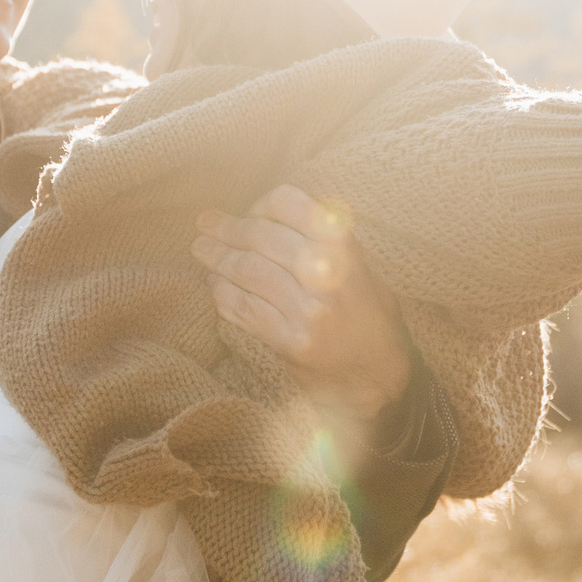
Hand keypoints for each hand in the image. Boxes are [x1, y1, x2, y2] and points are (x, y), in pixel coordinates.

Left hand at [191, 186, 414, 428]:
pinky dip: (223, 294)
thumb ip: (325, 239)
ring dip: (217, 258)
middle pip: (259, 236)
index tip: (250, 211)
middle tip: (206, 225)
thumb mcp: (361, 266)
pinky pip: (244, 309)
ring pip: (247, 270)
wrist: (380, 377)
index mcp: (344, 246)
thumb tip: (269, 213)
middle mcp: (326, 273)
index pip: (290, 204)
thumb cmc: (370, 316)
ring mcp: (307, 309)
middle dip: (227, 229)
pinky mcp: (291, 342)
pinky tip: (216, 285)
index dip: (262, 205)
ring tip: (201, 249)